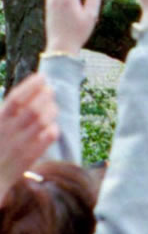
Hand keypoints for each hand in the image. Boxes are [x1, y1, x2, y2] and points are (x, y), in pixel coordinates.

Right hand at [0, 74, 58, 198]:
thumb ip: (8, 111)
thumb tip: (27, 92)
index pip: (15, 99)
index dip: (31, 86)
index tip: (42, 76)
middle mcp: (8, 131)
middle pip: (33, 109)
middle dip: (45, 96)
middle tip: (50, 90)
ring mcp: (20, 144)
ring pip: (42, 122)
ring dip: (51, 110)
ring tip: (52, 106)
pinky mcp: (30, 157)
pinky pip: (47, 139)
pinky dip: (53, 129)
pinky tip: (52, 126)